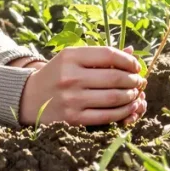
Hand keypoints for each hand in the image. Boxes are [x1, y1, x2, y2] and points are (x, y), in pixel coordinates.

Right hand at [18, 46, 146, 126]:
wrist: (30, 98)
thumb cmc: (57, 75)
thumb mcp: (73, 58)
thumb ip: (101, 55)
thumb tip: (131, 51)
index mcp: (70, 56)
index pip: (108, 54)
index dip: (128, 60)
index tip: (136, 66)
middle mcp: (70, 77)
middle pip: (114, 78)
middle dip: (133, 80)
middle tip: (139, 81)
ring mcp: (72, 99)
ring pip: (113, 98)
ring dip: (131, 96)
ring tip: (135, 93)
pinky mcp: (74, 118)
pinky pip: (106, 116)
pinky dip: (123, 112)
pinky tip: (128, 107)